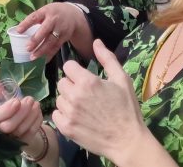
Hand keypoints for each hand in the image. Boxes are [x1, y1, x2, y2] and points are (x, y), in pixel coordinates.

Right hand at [0, 88, 42, 142]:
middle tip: (29, 99)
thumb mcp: (0, 101)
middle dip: (21, 112)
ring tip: (36, 103)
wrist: (13, 126)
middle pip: (9, 126)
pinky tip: (38, 111)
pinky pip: (30, 133)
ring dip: (31, 115)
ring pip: (21, 130)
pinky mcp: (22, 142)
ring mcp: (10, 139)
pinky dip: (36, 121)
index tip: (16, 101)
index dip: (5, 110)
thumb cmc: (5, 111)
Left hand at [17, 2, 88, 60]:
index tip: (18, 31)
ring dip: (41, 50)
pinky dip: (50, 54)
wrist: (73, 15)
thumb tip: (19, 30)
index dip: (26, 24)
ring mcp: (60, 29)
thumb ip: (35, 19)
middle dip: (36, 40)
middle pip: (44, 30)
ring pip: (51, 41)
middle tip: (27, 48)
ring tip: (32, 57)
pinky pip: (56, 47)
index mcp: (46, 11)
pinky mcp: (65, 37)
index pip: (34, 17)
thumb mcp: (45, 10)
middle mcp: (54, 19)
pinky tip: (43, 60)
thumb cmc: (53, 13)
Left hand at [52, 40, 153, 162]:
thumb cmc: (127, 109)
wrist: (127, 140)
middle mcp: (75, 96)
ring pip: (59, 98)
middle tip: (86, 94)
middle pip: (62, 82)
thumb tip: (96, 41)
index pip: (68, 66)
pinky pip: (55, 114)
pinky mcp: (66, 128)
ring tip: (83, 107)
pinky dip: (64, 115)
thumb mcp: (122, 80)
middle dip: (72, 85)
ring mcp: (69, 113)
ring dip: (68, 100)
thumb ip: (107, 59)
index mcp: (88, 81)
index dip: (76, 71)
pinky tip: (77, 117)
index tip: (84, 78)